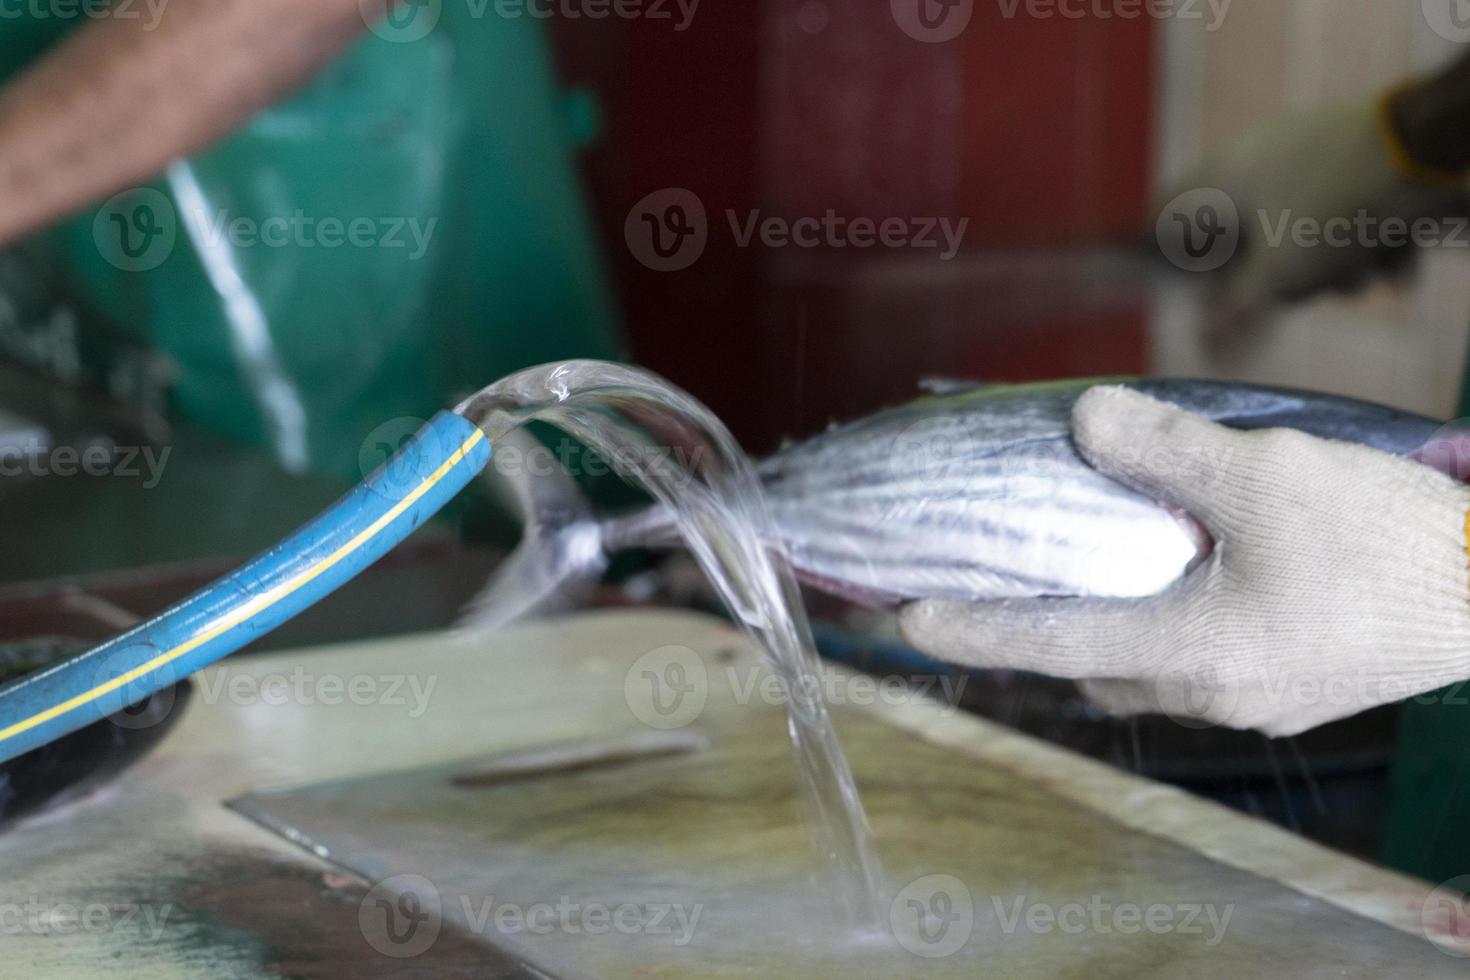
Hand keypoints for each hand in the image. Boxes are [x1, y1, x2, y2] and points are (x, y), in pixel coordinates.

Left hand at [899, 386, 1469, 736]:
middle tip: (991, 589)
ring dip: (1100, 630)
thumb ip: (1164, 449)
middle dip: (1035, 633)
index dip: (975, 627)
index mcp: (1192, 652)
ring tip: (1075, 576)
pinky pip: (1194, 666)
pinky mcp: (1292, 691)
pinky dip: (1157, 628)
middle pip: (1091, 664)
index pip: (1051, 640)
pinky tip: (1171, 582)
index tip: (908, 621)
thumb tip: (1083, 420)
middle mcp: (1210, 693)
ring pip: (1143, 670)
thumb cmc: (1383, 539)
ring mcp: (1255, 702)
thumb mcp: (1265, 473)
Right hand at [1158, 96, 1465, 339]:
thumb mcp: (1280, 275)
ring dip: (1328, 264)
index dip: (1162, 255)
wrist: (1430, 149)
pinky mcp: (1352, 154)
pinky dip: (1362, 239)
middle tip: (1290, 295)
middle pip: (1241, 233)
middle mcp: (1254, 156)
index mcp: (1220, 176)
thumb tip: (1207, 343)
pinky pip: (1339, 208)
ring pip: (1297, 226)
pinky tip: (1394, 260)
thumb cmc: (1333, 212)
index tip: (1176, 290)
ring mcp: (1304, 151)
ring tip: (1358, 278)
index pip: (1163, 213)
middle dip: (1272, 277)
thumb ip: (1238, 311)